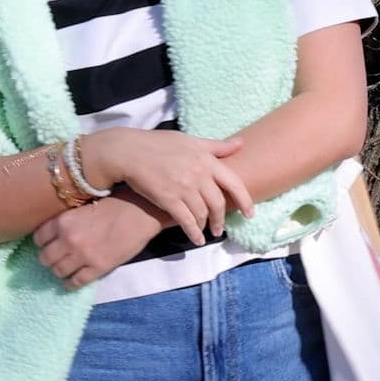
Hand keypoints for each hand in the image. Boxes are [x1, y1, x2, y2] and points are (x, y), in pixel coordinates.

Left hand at [33, 193, 166, 289]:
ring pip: (57, 271)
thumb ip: (67, 220)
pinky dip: (71, 284)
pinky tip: (73, 280)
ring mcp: (83, 256)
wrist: (141, 211)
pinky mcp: (98, 268)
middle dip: (49, 258)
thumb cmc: (115, 202)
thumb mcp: (83, 206)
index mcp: (63, 221)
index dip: (43, 242)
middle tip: (58, 257)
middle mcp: (68, 239)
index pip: (38, 238)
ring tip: (67, 268)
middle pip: (44, 258)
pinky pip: (75, 282)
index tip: (49, 243)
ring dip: (60, 271)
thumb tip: (54, 232)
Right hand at [80, 130, 253, 245]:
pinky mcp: (169, 200)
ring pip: (203, 214)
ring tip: (206, 231)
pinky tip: (196, 239)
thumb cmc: (160, 144)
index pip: (234, 183)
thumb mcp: (191, 141)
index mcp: (207, 159)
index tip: (250, 213)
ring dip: (206, 226)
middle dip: (221, 219)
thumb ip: (216, 146)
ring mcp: (184, 188)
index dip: (245, 200)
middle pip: (218, 203)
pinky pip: (187, 221)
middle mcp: (199, 174)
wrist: (130, 152)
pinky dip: (194, 233)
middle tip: (221, 228)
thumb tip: (240, 143)